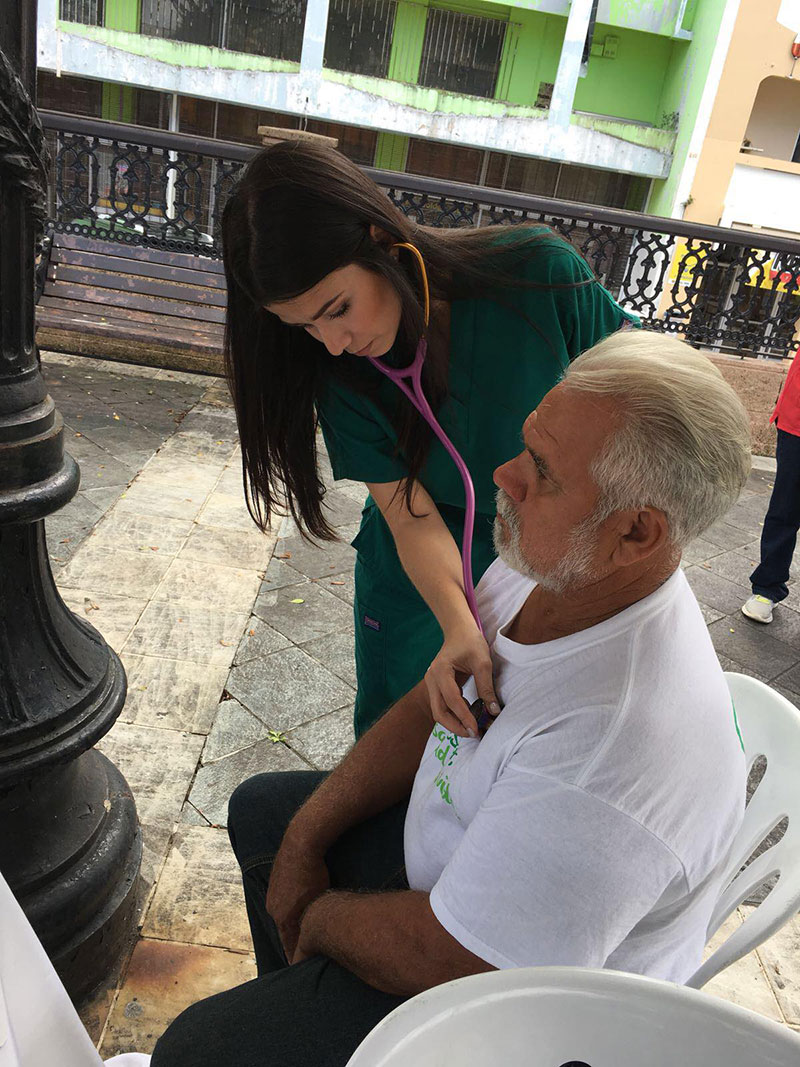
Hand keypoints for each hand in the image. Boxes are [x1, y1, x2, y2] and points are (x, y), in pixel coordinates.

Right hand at [266, 831, 329, 961]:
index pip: (289, 946)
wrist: (301, 841)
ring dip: (292, 923)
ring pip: (283, 915)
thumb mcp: (318, 902)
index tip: (301, 970)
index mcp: (282, 917)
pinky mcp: (275, 881)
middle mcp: (273, 908)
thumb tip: (314, 938)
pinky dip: (290, 907)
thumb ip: (313, 924)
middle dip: (295, 942)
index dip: (296, 958)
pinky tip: (300, 905)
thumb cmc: (314, 872)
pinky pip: (282, 901)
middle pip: (285, 931)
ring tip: (303, 930)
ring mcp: (272, 893)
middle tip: (306, 953)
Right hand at [424, 625, 499, 737]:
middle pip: (438, 711)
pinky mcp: (436, 686)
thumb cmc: (471, 642)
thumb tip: (493, 711)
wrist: (459, 631)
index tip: (476, 729)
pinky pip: (442, 705)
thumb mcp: (483, 662)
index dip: (463, 716)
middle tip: (474, 734)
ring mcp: (431, 683)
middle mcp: (431, 679)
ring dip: (454, 722)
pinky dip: (454, 714)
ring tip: (473, 728)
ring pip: (438, 711)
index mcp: (441, 671)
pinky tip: (469, 716)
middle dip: (455, 726)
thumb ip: (486, 687)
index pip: (451, 700)